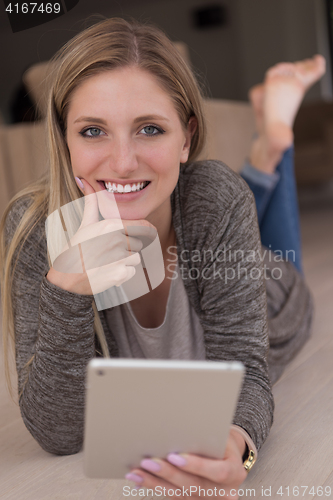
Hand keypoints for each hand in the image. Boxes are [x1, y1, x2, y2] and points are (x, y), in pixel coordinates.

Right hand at [46, 178, 154, 294]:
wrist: (67, 279)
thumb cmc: (75, 251)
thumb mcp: (84, 224)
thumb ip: (92, 204)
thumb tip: (84, 180)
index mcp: (111, 226)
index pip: (142, 226)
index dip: (147, 230)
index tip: (150, 233)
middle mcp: (117, 240)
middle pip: (138, 243)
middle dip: (128, 249)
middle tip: (110, 253)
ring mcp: (119, 258)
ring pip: (136, 258)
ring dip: (126, 262)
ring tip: (108, 262)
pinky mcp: (120, 274)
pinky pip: (132, 272)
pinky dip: (123, 274)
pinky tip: (108, 272)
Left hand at [125, 429, 246, 498]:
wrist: (230, 459)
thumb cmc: (223, 442)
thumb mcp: (223, 438)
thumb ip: (207, 440)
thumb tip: (181, 433)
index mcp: (235, 473)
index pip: (218, 472)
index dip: (197, 466)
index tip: (175, 456)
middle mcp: (223, 492)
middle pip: (194, 485)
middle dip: (169, 474)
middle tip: (149, 462)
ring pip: (179, 494)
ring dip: (155, 482)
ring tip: (137, 472)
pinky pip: (172, 496)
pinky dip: (155, 486)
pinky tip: (140, 480)